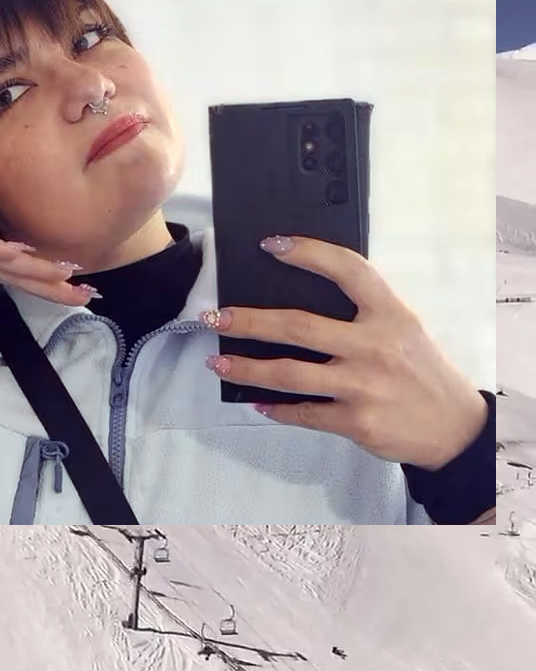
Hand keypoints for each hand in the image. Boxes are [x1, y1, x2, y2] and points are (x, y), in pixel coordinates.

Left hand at [201, 234, 486, 469]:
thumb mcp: (404, 329)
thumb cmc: (421, 371)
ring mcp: (364, 385)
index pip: (349, 270)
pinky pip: (303, 412)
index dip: (308, 253)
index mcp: (391, 314)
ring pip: (289, 374)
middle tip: (215, 316)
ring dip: (246, 368)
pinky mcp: (356, 420)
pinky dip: (275, 408)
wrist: (455, 427)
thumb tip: (299, 299)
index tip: (270, 244)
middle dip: (249, 321)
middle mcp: (376, 346)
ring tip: (217, 362)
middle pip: (298, 326)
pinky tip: (256, 401)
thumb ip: (363, 314)